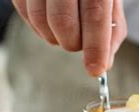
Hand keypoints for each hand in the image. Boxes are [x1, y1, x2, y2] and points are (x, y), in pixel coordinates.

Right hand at [12, 0, 126, 76]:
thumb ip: (111, 27)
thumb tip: (103, 63)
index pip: (95, 13)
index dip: (96, 46)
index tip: (96, 70)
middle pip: (64, 23)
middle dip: (73, 43)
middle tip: (80, 41)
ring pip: (41, 23)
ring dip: (55, 38)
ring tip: (66, 27)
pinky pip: (27, 16)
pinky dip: (41, 27)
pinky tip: (50, 16)